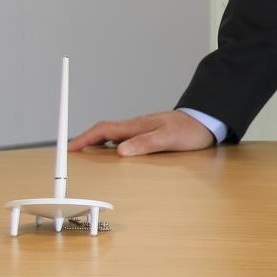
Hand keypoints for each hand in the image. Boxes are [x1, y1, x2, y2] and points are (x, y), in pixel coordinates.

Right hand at [68, 110, 215, 155]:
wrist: (207, 120)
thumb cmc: (190, 129)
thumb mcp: (168, 139)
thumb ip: (145, 144)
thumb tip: (120, 151)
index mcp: (137, 126)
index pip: (103, 130)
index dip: (84, 138)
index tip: (69, 148)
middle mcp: (136, 126)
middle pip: (103, 132)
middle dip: (85, 141)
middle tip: (72, 154)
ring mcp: (142, 129)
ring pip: (112, 136)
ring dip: (97, 144)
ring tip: (87, 156)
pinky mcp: (149, 134)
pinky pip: (123, 139)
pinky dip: (112, 146)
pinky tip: (114, 154)